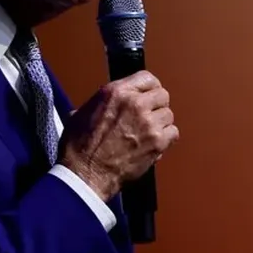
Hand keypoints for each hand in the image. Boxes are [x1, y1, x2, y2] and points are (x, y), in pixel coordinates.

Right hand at [57, 71, 177, 201]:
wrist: (85, 174)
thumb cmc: (79, 148)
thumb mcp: (81, 114)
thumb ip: (99, 104)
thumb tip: (100, 106)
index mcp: (116, 92)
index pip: (147, 78)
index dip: (149, 88)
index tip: (149, 95)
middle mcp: (135, 103)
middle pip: (162, 95)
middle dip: (156, 106)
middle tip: (149, 117)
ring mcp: (148, 122)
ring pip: (168, 115)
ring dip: (160, 124)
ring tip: (148, 133)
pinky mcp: (157, 141)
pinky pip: (173, 132)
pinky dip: (166, 139)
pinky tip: (154, 144)